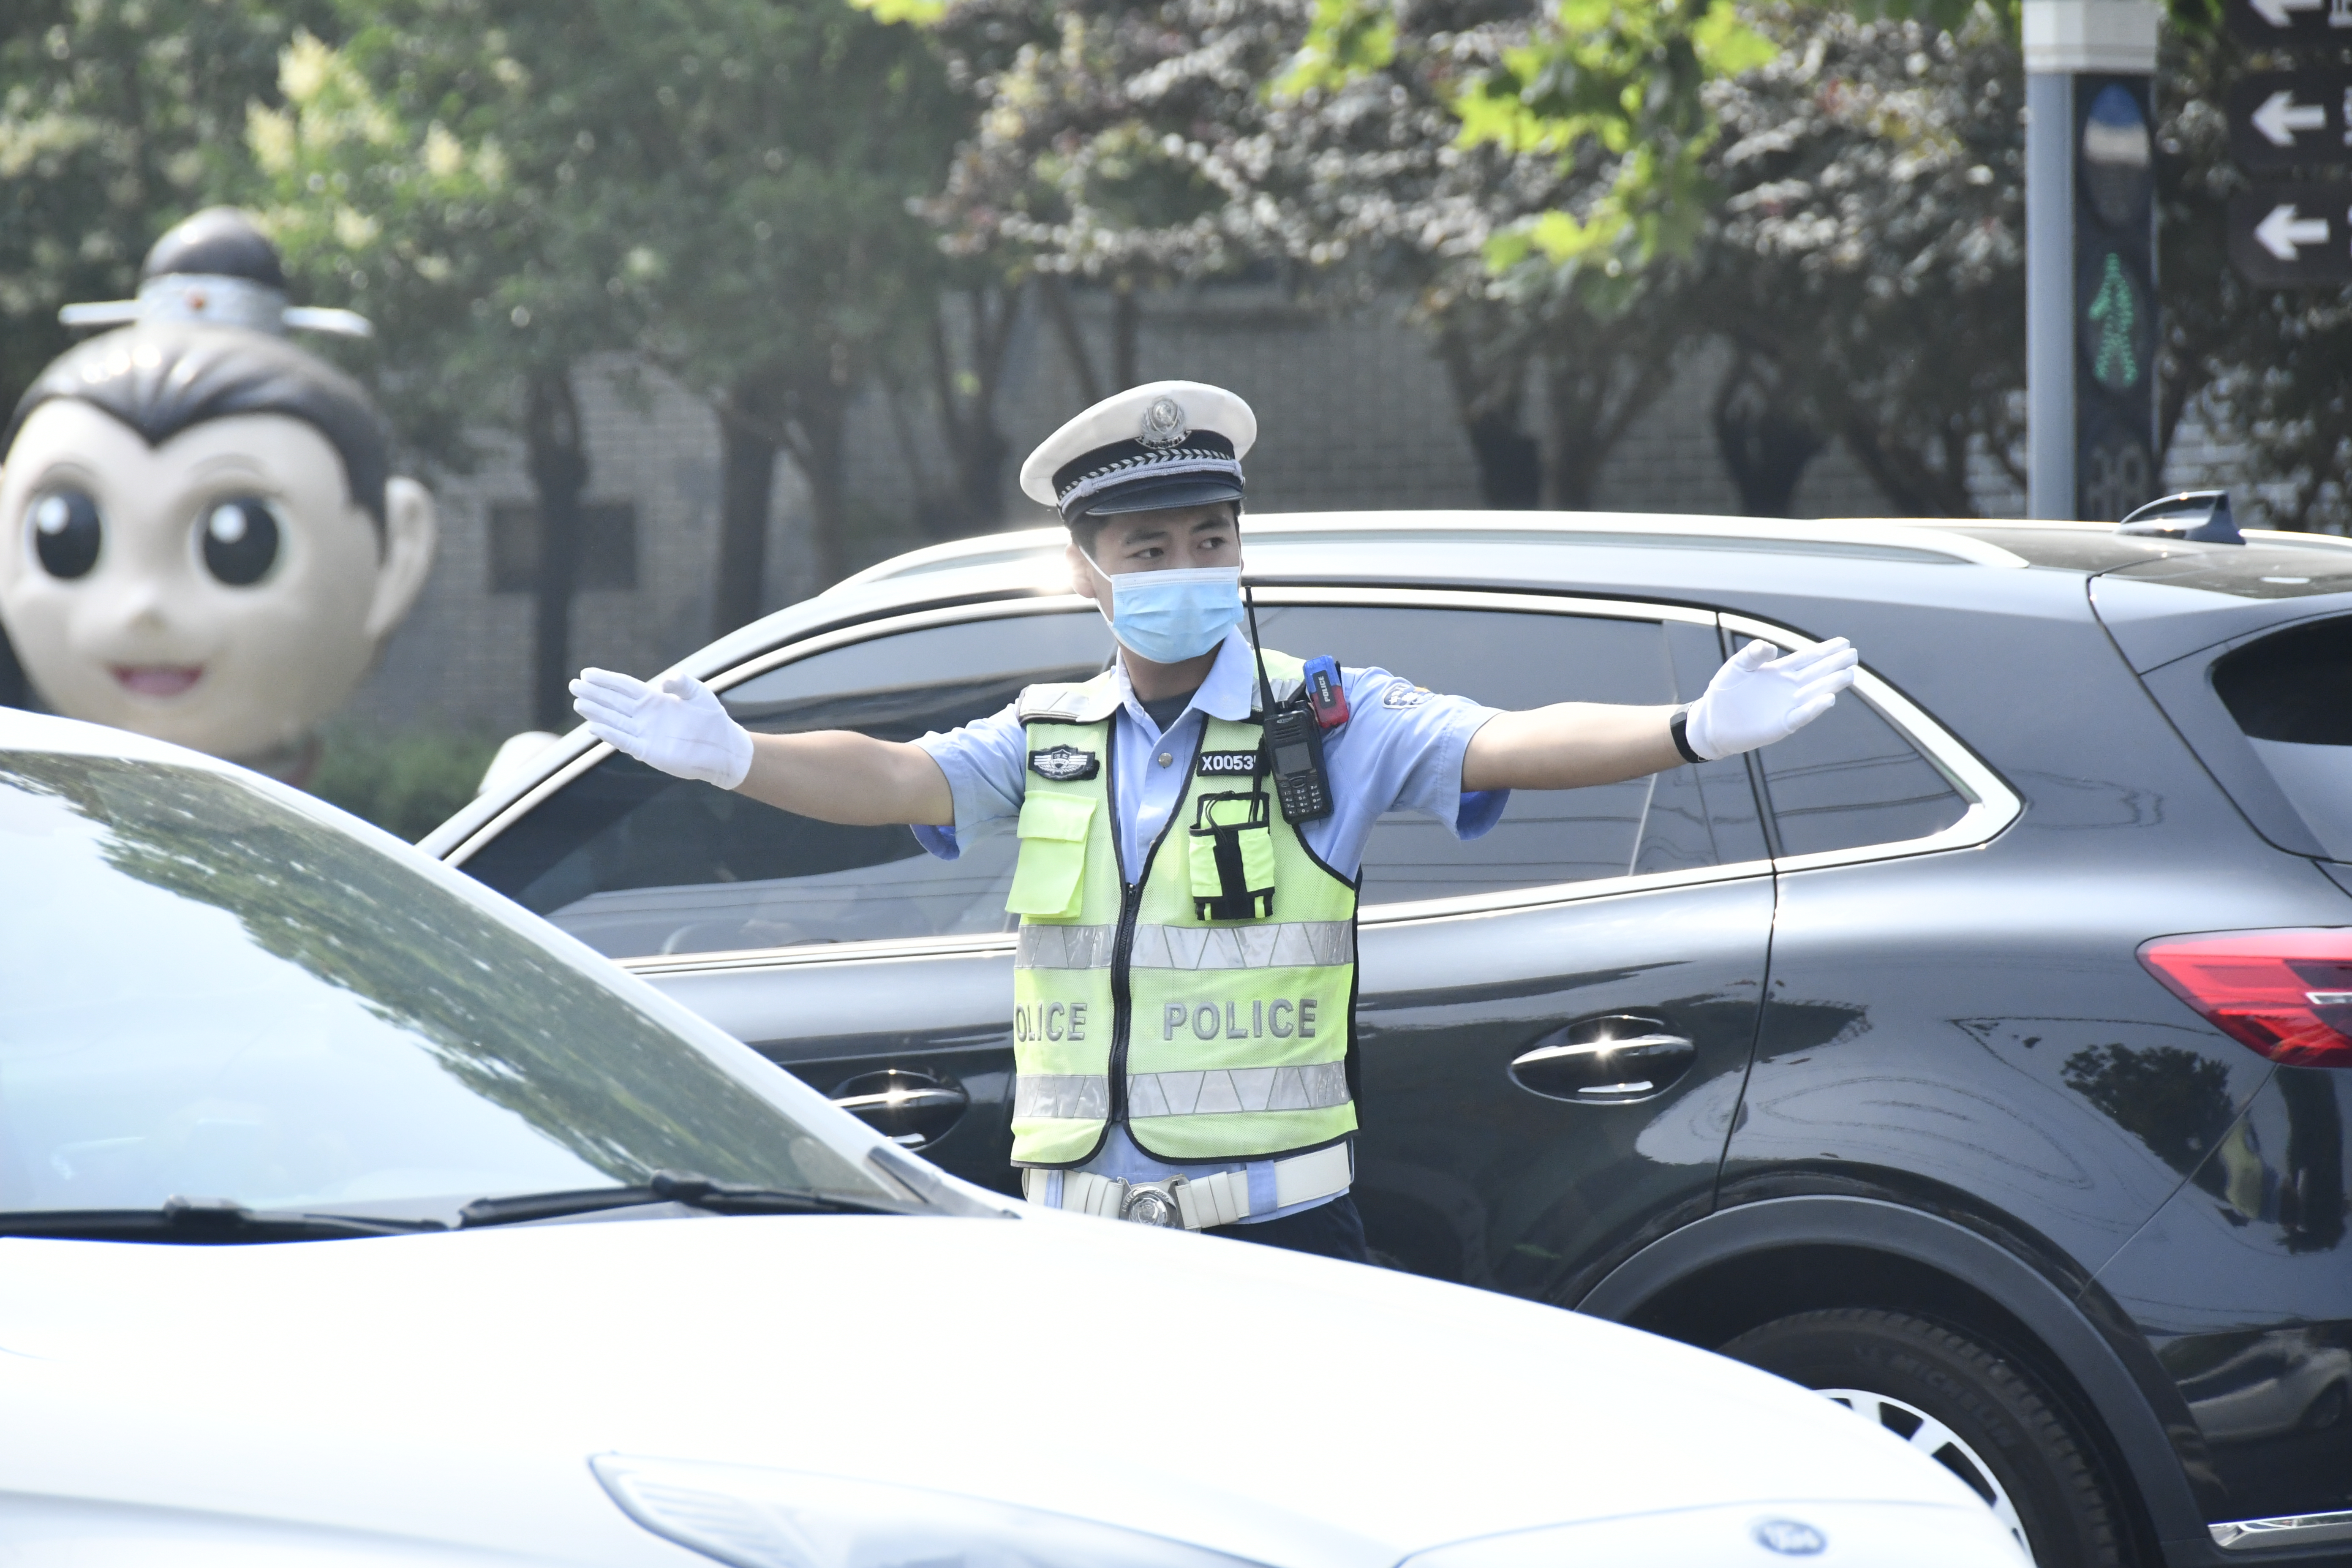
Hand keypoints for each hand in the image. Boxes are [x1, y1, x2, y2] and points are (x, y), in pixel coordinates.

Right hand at [570, 668, 753, 788]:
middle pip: (613, 702)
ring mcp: (645, 733)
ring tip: (578, 703)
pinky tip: (594, 727)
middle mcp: (645, 716)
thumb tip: (664, 679)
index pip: (624, 687)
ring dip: (596, 713)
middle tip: (573, 685)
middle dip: (594, 693)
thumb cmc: (711, 718)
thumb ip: (681, 683)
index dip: (606, 679)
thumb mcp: (698, 693)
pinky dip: (610, 735)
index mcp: (654, 699)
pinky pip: (625, 741)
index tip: (586, 672)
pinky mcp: (649, 751)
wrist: (723, 747)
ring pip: (614, 721)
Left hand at [1683, 637, 1858, 760]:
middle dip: (1835, 664)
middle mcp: (1788, 688)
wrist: (1711, 721)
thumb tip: (1772, 647)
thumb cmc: (1724, 692)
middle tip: (1853, 655)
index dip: (1825, 650)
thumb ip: (1753, 654)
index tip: (1843, 641)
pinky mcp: (1782, 724)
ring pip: (1815, 692)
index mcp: (1779, 672)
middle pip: (1817, 673)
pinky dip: (1814, 708)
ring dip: (1832, 684)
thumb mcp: (1737, 666)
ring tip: (1849, 674)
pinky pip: (1802, 715)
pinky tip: (1828, 699)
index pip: (1807, 658)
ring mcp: (1787, 706)